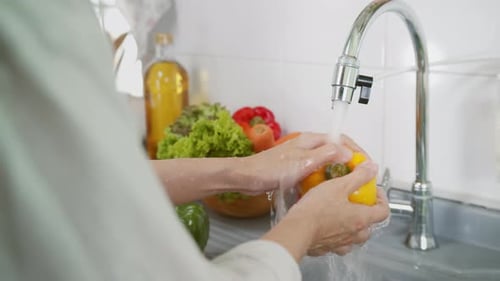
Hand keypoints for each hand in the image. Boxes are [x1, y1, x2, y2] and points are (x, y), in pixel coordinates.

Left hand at [237, 133, 351, 194]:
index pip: (341, 139)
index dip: (356, 150)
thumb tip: (348, 153)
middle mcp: (308, 146)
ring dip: (337, 171)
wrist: (247, 178)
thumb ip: (327, 155)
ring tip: (346, 183)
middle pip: (336, 150)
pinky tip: (325, 188)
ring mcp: (301, 157)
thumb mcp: (303, 162)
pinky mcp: (295, 168)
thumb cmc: (270, 169)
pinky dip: (324, 178)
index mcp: (311, 140)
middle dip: (349, 161)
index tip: (365, 163)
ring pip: (326, 162)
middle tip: (359, 175)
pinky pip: (316, 171)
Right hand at [286, 160, 388, 255]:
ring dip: (352, 227)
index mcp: (361, 218)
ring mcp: (341, 243)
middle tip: (357, 203)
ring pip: (354, 238)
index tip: (374, 192)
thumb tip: (371, 168)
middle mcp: (354, 234)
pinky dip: (335, 236)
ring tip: (341, 215)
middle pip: (370, 226)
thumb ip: (358, 176)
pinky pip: (336, 244)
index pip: (384, 211)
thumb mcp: (339, 185)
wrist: (297, 229)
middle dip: (366, 214)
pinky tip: (325, 226)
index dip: (382, 199)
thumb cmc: (316, 210)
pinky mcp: (326, 248)